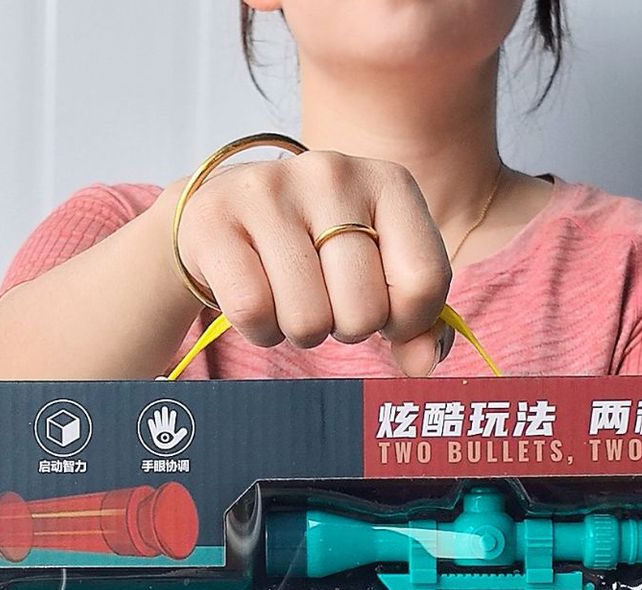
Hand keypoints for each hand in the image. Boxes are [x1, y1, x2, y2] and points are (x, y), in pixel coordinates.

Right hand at [173, 150, 453, 374]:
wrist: (222, 216)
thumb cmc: (315, 252)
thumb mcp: (377, 273)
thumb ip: (416, 322)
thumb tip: (424, 364)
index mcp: (388, 182)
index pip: (424, 281)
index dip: (405, 321)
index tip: (383, 310)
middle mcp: (332, 173)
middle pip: (364, 312)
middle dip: (345, 328)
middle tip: (325, 300)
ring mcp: (271, 190)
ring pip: (308, 321)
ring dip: (299, 331)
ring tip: (288, 296)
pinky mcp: (217, 218)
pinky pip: (254, 313)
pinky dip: (258, 329)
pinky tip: (257, 297)